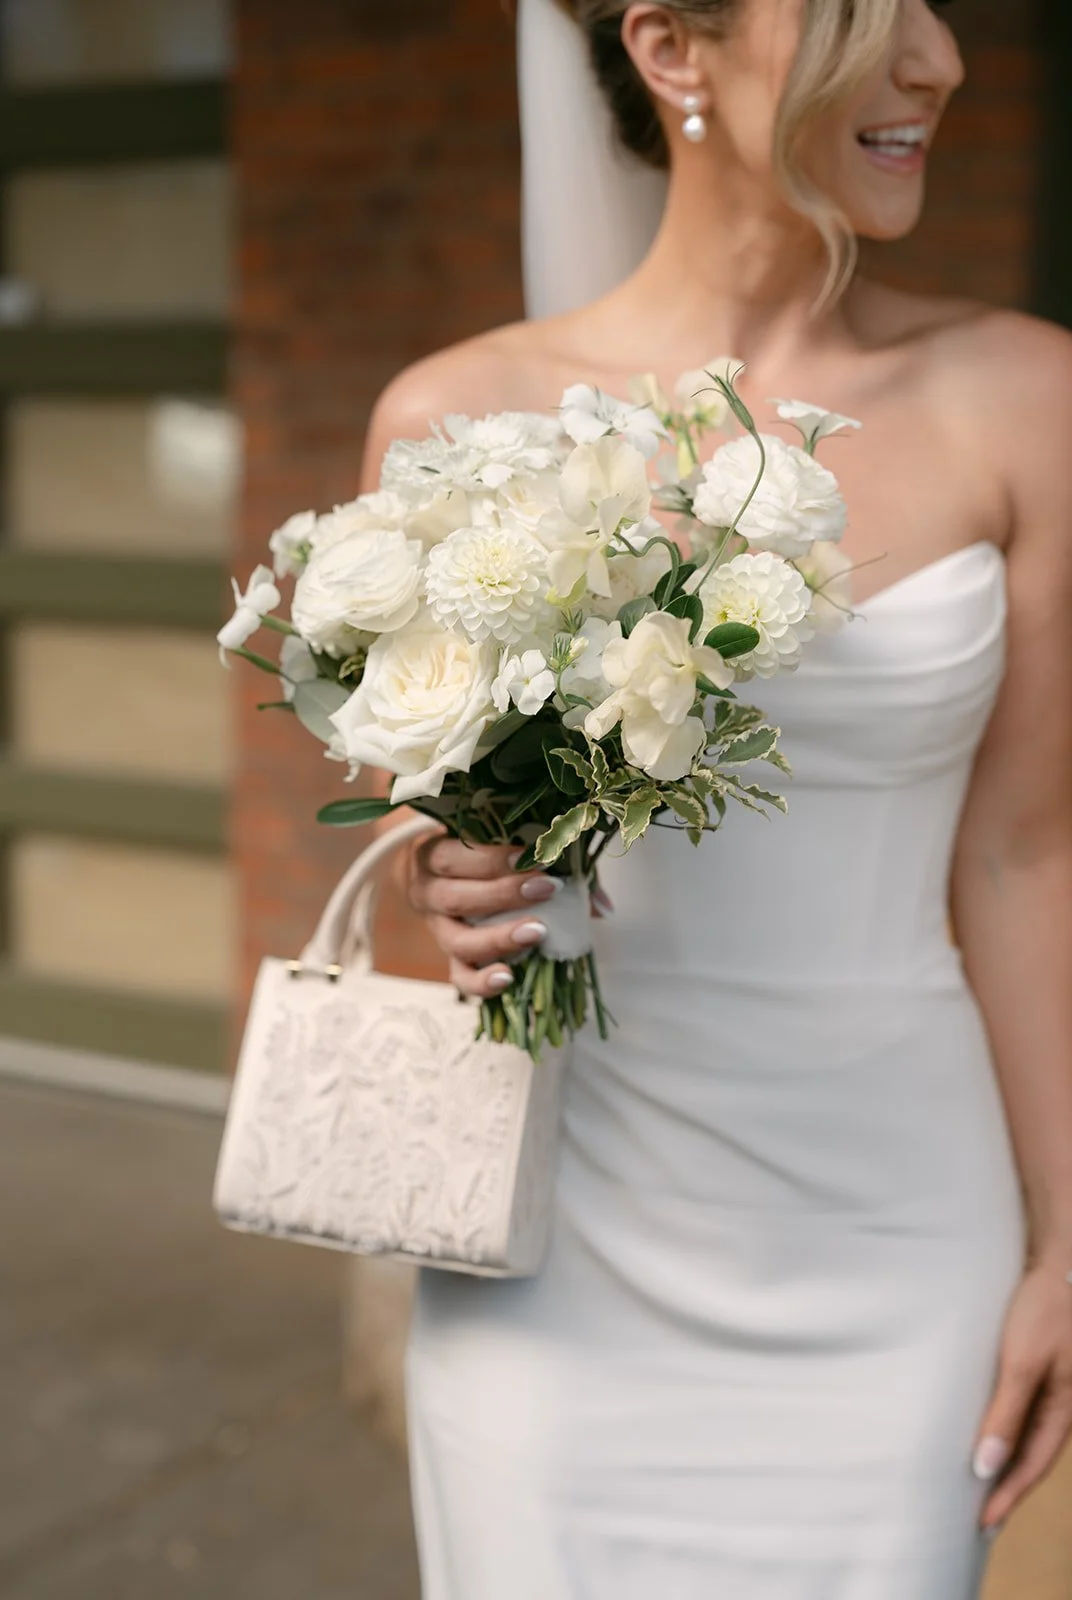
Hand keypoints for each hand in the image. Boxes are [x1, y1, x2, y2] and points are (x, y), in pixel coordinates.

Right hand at [406, 832, 561, 998]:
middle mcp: (427, 894)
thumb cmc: (475, 855)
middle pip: (455, 899)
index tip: (535, 858)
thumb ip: (539, 858)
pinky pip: (460, 977)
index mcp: (431, 857)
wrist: (431, 878)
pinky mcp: (451, 959)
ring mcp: (438, 931)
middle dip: (503, 894)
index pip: (454, 858)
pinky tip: (508, 978)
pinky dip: (482, 982)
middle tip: (547, 889)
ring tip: (537, 933)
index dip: (492, 860)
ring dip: (498, 938)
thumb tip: (600, 901)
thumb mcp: (492, 843)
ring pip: (457, 941)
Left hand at [971, 1261, 1071, 1531]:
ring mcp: (1054, 1388)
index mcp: (1064, 1412)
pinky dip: (1005, 1430)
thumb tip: (986, 1466)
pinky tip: (987, 1434)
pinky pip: (1024, 1412)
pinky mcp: (1041, 1369)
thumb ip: (1007, 1413)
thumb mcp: (1023, 1361)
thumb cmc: (1046, 1309)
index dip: (1006, 1497)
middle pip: (1031, 1458)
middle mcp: (1062, 1406)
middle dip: (1006, 1488)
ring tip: (978, 1485)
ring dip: (1004, 1461)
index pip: (1031, 1467)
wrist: (1063, 1264)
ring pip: (1027, 1436)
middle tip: (978, 1519)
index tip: (981, 1525)